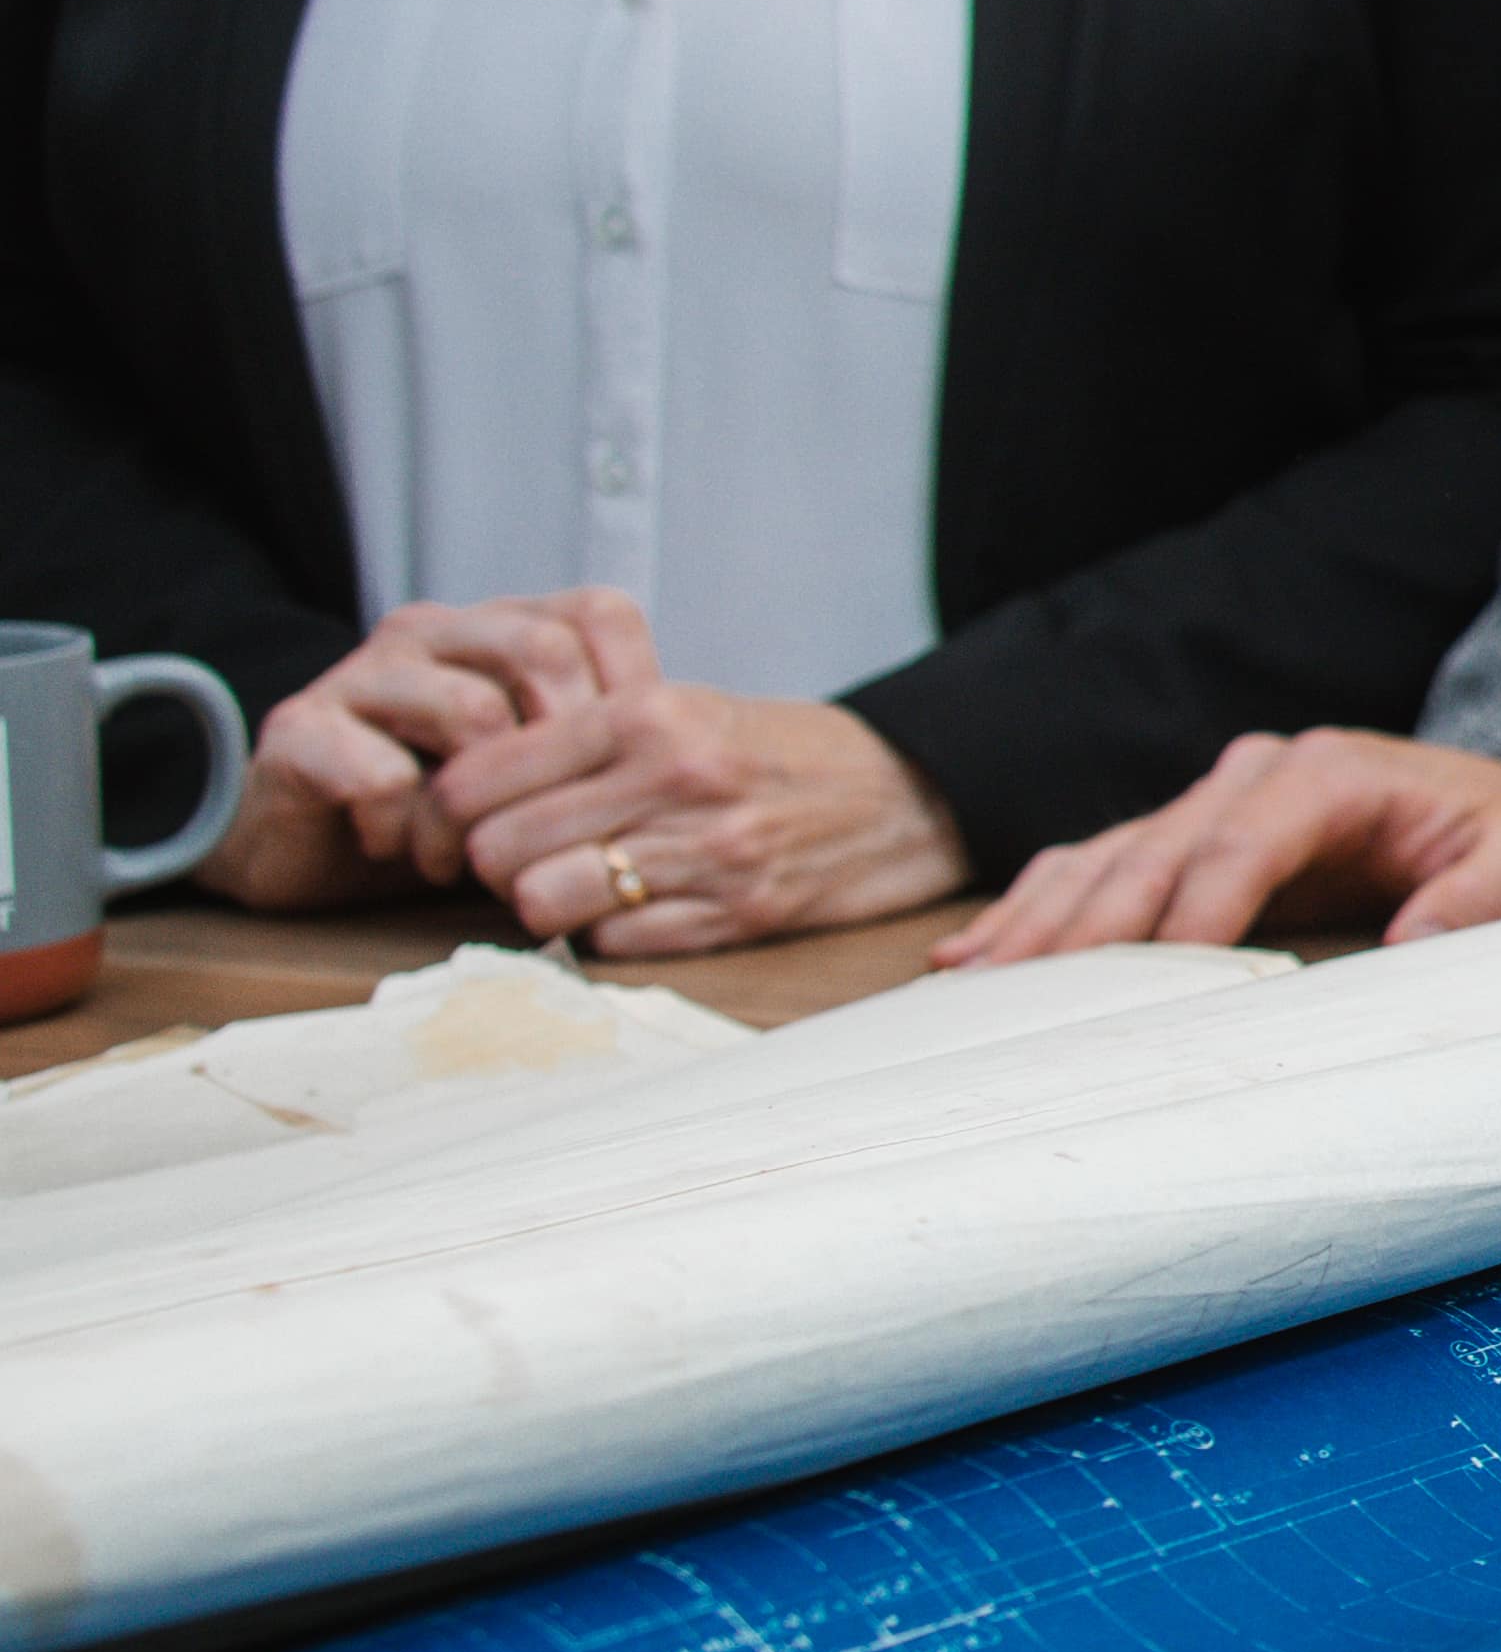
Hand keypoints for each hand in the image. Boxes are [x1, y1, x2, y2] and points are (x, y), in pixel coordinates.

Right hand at [199, 592, 637, 907]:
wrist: (306, 847)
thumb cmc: (444, 810)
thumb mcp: (538, 774)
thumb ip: (598, 748)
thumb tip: (693, 764)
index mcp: (500, 627)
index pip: (599, 613)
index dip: (631, 689)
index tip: (631, 772)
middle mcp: (434, 632)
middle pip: (544, 651)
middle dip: (565, 752)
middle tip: (555, 824)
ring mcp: (363, 673)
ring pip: (468, 708)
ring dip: (484, 803)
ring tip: (463, 854)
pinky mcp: (299, 730)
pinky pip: (379, 772)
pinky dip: (402, 824)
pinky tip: (394, 847)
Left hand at [410, 648, 968, 955]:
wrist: (907, 791)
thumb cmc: (774, 752)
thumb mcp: (681, 708)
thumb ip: (581, 738)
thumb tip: (462, 790)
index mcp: (650, 714)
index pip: (478, 776)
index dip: (442, 812)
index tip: (448, 828)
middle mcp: (676, 779)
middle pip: (497, 846)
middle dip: (485, 864)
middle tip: (507, 861)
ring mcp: (710, 851)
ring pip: (543, 899)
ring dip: (540, 901)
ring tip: (562, 885)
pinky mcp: (737, 914)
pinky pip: (611, 943)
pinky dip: (604, 932)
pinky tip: (627, 907)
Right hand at [947, 729, 1500, 957]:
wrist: (1492, 817)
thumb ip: (1486, 899)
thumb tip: (1416, 942)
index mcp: (1330, 774)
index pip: (1239, 845)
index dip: (1190, 914)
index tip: (1152, 983)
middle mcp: (1255, 776)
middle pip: (1153, 853)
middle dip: (1087, 926)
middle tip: (1021, 997)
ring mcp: (1212, 803)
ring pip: (1106, 860)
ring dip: (1038, 924)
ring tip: (971, 986)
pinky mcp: (1186, 839)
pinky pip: (1093, 869)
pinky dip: (1032, 911)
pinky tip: (969, 959)